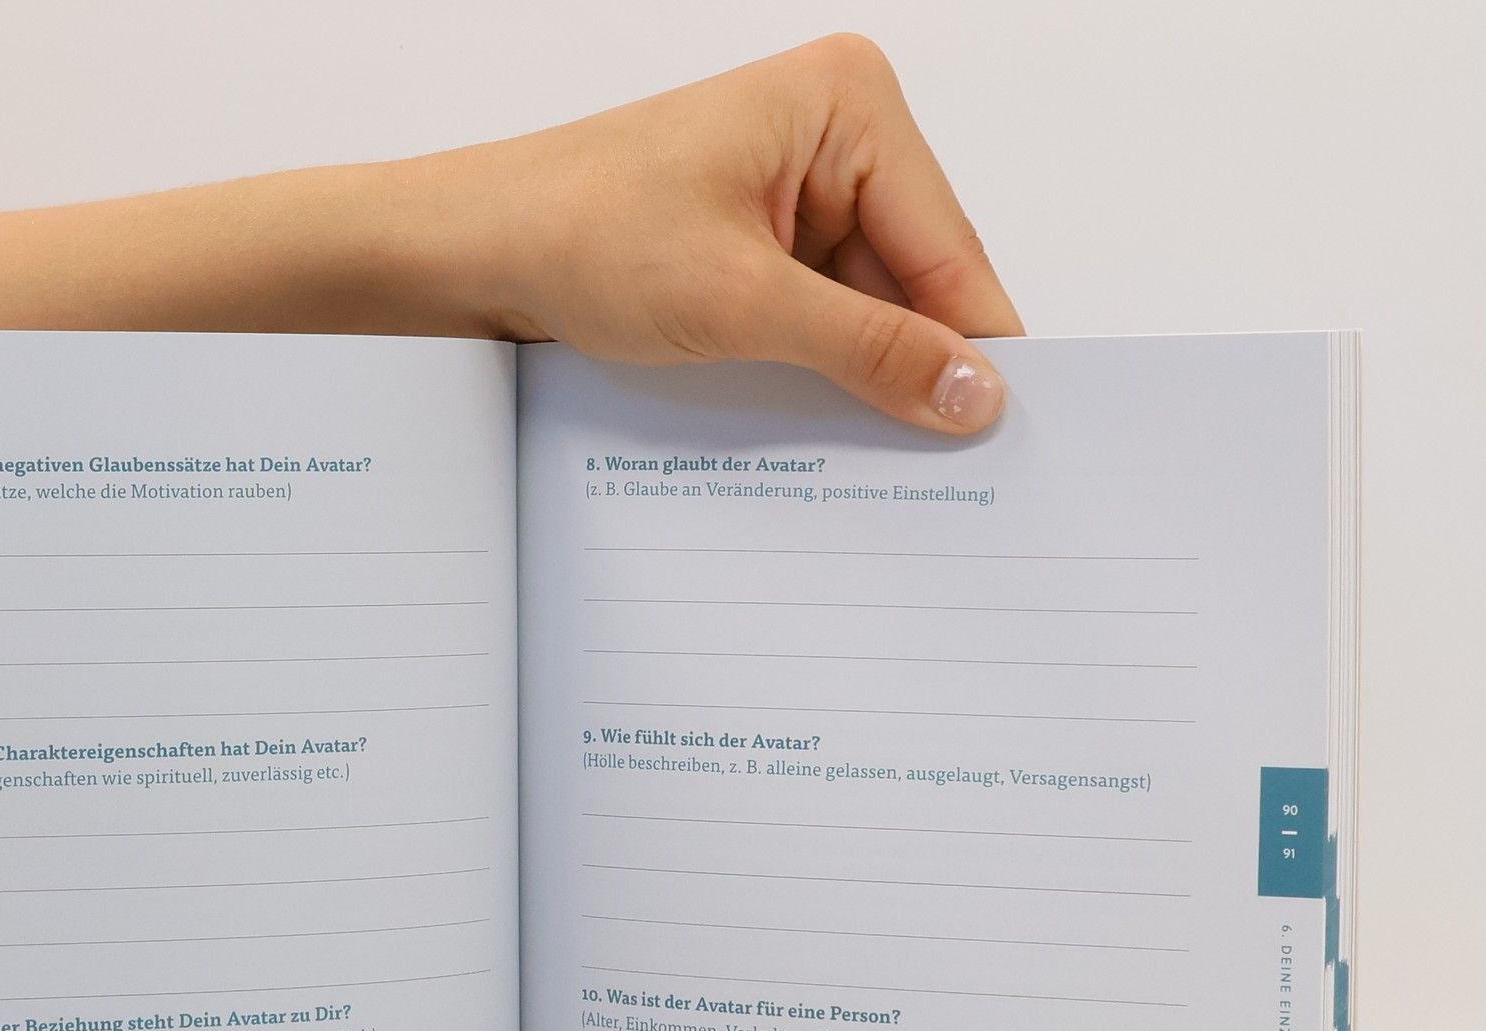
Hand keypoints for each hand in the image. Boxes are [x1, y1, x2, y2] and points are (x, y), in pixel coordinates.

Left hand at [460, 35, 1021, 431]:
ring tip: (870, 453)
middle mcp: (837, 133)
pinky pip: (826, 313)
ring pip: (873, 306)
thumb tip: (972, 394)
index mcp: (850, 104)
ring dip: (864, 375)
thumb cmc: (582, 234)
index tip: (1006, 436)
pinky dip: (824, 369)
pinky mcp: (764, 236)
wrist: (479, 250)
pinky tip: (820, 420)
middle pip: (918, 279)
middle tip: (943, 471)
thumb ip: (869, 350)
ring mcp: (800, 185)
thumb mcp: (743, 304)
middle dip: (916, 366)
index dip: (975, 348)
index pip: (949, 248)